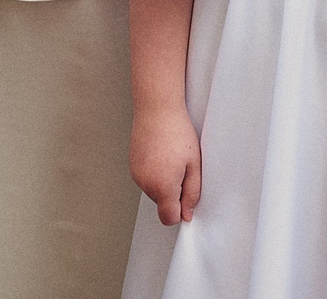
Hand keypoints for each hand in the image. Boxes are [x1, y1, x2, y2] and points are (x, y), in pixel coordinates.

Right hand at [131, 105, 202, 225]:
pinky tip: (162, 154)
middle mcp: (145, 184)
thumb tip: (187, 213)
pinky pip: (146, 180)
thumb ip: (192, 193)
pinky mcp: (132, 166)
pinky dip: (155, 173)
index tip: (188, 195)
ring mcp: (136, 175)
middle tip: (183, 167)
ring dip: (164, 183)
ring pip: (154, 191)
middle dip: (174, 193)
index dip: (181, 211)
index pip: (169, 218)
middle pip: (162, 204)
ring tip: (172, 158)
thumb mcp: (194, 164)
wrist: (157, 109)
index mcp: (162, 187)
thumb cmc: (177, 132)